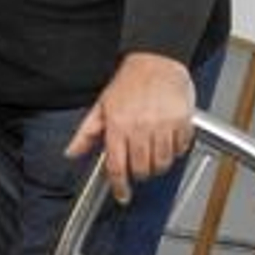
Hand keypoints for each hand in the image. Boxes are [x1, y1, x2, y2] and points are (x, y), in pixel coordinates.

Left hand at [64, 52, 195, 204]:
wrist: (157, 59)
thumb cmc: (130, 80)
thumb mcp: (102, 105)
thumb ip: (86, 133)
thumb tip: (72, 152)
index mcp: (118, 124)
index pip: (117, 166)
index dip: (119, 186)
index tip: (122, 195)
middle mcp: (140, 127)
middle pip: (142, 169)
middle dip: (140, 173)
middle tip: (139, 166)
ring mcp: (163, 125)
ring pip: (163, 163)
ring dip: (158, 164)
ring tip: (154, 154)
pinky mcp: (182, 122)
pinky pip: (181, 149)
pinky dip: (177, 150)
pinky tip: (169, 140)